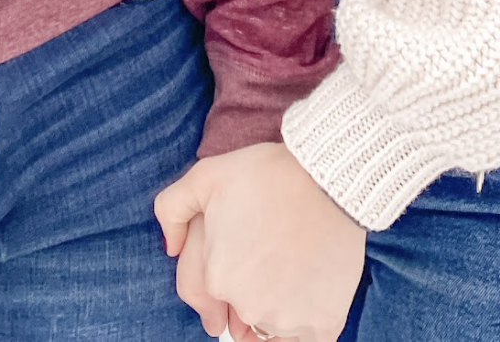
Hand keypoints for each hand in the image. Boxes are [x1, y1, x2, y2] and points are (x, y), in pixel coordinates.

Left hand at [155, 143, 365, 341]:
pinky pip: (299, 340)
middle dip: (238, 296)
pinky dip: (298, 324)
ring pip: (265, 325)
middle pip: (234, 313)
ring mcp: (286, 319)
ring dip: (269, 308)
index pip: (199, 298)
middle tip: (258, 265)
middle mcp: (248, 306)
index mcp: (216, 276)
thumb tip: (170, 247)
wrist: (329, 179)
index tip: (218, 293)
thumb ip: (172, 209)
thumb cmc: (268, 174)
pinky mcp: (322, 325)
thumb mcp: (206, 175)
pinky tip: (302, 293)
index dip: (207, 289)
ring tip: (283, 269)